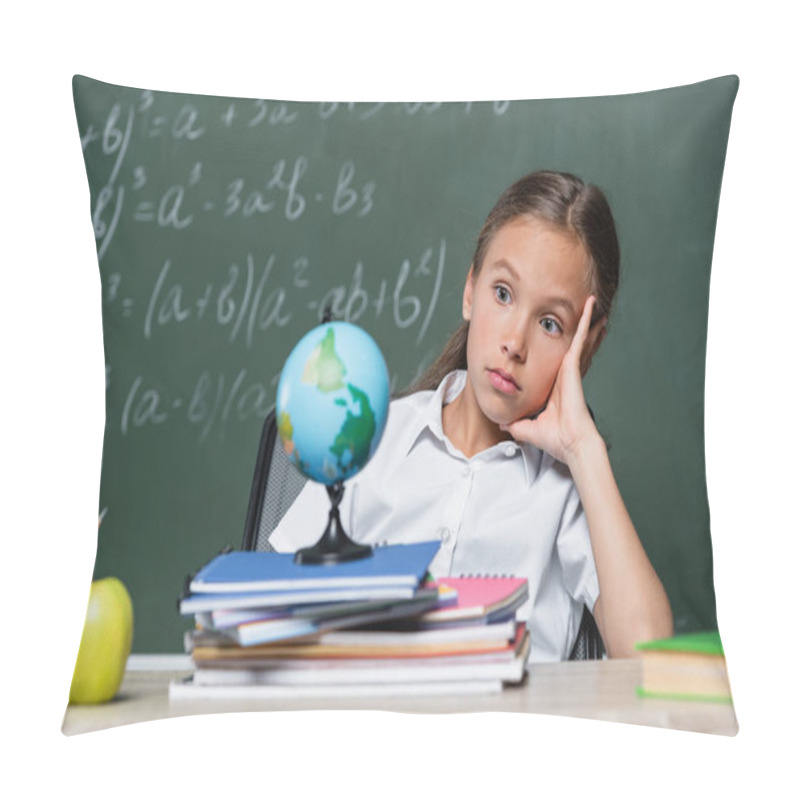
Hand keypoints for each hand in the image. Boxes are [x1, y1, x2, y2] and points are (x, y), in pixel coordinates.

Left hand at [501, 296, 604, 464]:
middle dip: (580, 329)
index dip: (561, 347)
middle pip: (573, 345)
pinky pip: (579, 337)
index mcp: (556, 386)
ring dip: (586, 320)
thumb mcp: (526, 428)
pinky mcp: (572, 365)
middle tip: (586, 311)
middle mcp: (565, 374)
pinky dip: (585, 321)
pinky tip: (590, 305)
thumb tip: (501, 425)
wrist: (569, 443)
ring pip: (579, 337)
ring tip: (593, 301)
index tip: (562, 335)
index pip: (558, 361)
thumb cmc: (554, 438)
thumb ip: (514, 425)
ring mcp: (570, 368)